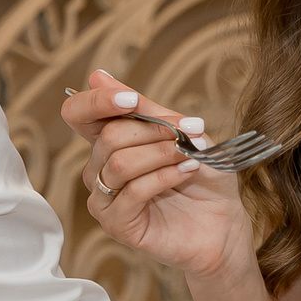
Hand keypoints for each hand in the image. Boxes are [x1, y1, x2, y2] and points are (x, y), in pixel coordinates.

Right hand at [61, 71, 253, 276]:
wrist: (224, 222)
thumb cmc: (203, 176)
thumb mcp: (179, 132)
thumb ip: (143, 108)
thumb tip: (97, 75)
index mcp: (108, 142)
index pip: (77, 114)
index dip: (97, 102)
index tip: (132, 100)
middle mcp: (99, 169)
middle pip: (108, 136)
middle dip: (153, 130)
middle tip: (190, 131)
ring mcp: (104, 199)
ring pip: (120, 163)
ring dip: (162, 153)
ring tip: (192, 154)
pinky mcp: (117, 224)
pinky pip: (133, 192)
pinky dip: (165, 177)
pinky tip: (188, 171)